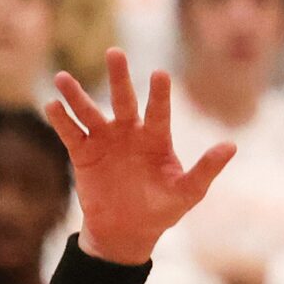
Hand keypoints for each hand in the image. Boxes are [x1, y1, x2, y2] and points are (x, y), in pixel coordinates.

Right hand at [44, 51, 234, 265]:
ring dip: (76, 95)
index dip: (159, 94)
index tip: (159, 74)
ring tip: (62, 77)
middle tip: (114, 52)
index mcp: (156, 138)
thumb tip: (231, 145)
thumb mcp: (187, 192)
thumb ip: (205, 169)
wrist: (126, 231)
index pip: (158, 110)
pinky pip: (70, 134)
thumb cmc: (161, 210)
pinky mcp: (83, 155)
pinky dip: (61, 120)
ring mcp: (105, 141)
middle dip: (118, 77)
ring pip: (89, 113)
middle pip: (123, 100)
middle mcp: (129, 132)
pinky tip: (51, 105)